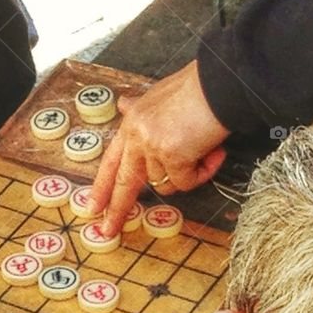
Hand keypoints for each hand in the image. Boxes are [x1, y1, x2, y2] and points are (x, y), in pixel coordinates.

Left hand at [89, 61, 228, 235]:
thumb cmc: (198, 88)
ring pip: (166, 184)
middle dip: (116, 209)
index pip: (111, 160)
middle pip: (123, 182)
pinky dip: (204, 172)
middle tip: (107, 229)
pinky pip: (188, 181)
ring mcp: (153, 146)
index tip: (93, 205)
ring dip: (188, 174)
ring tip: (205, 150)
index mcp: (133, 122)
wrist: (219, 83)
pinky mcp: (173, 155)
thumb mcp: (161, 95)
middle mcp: (137, 135)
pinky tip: (213, 151)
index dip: (102, 185)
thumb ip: (141, 108)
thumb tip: (122, 104)